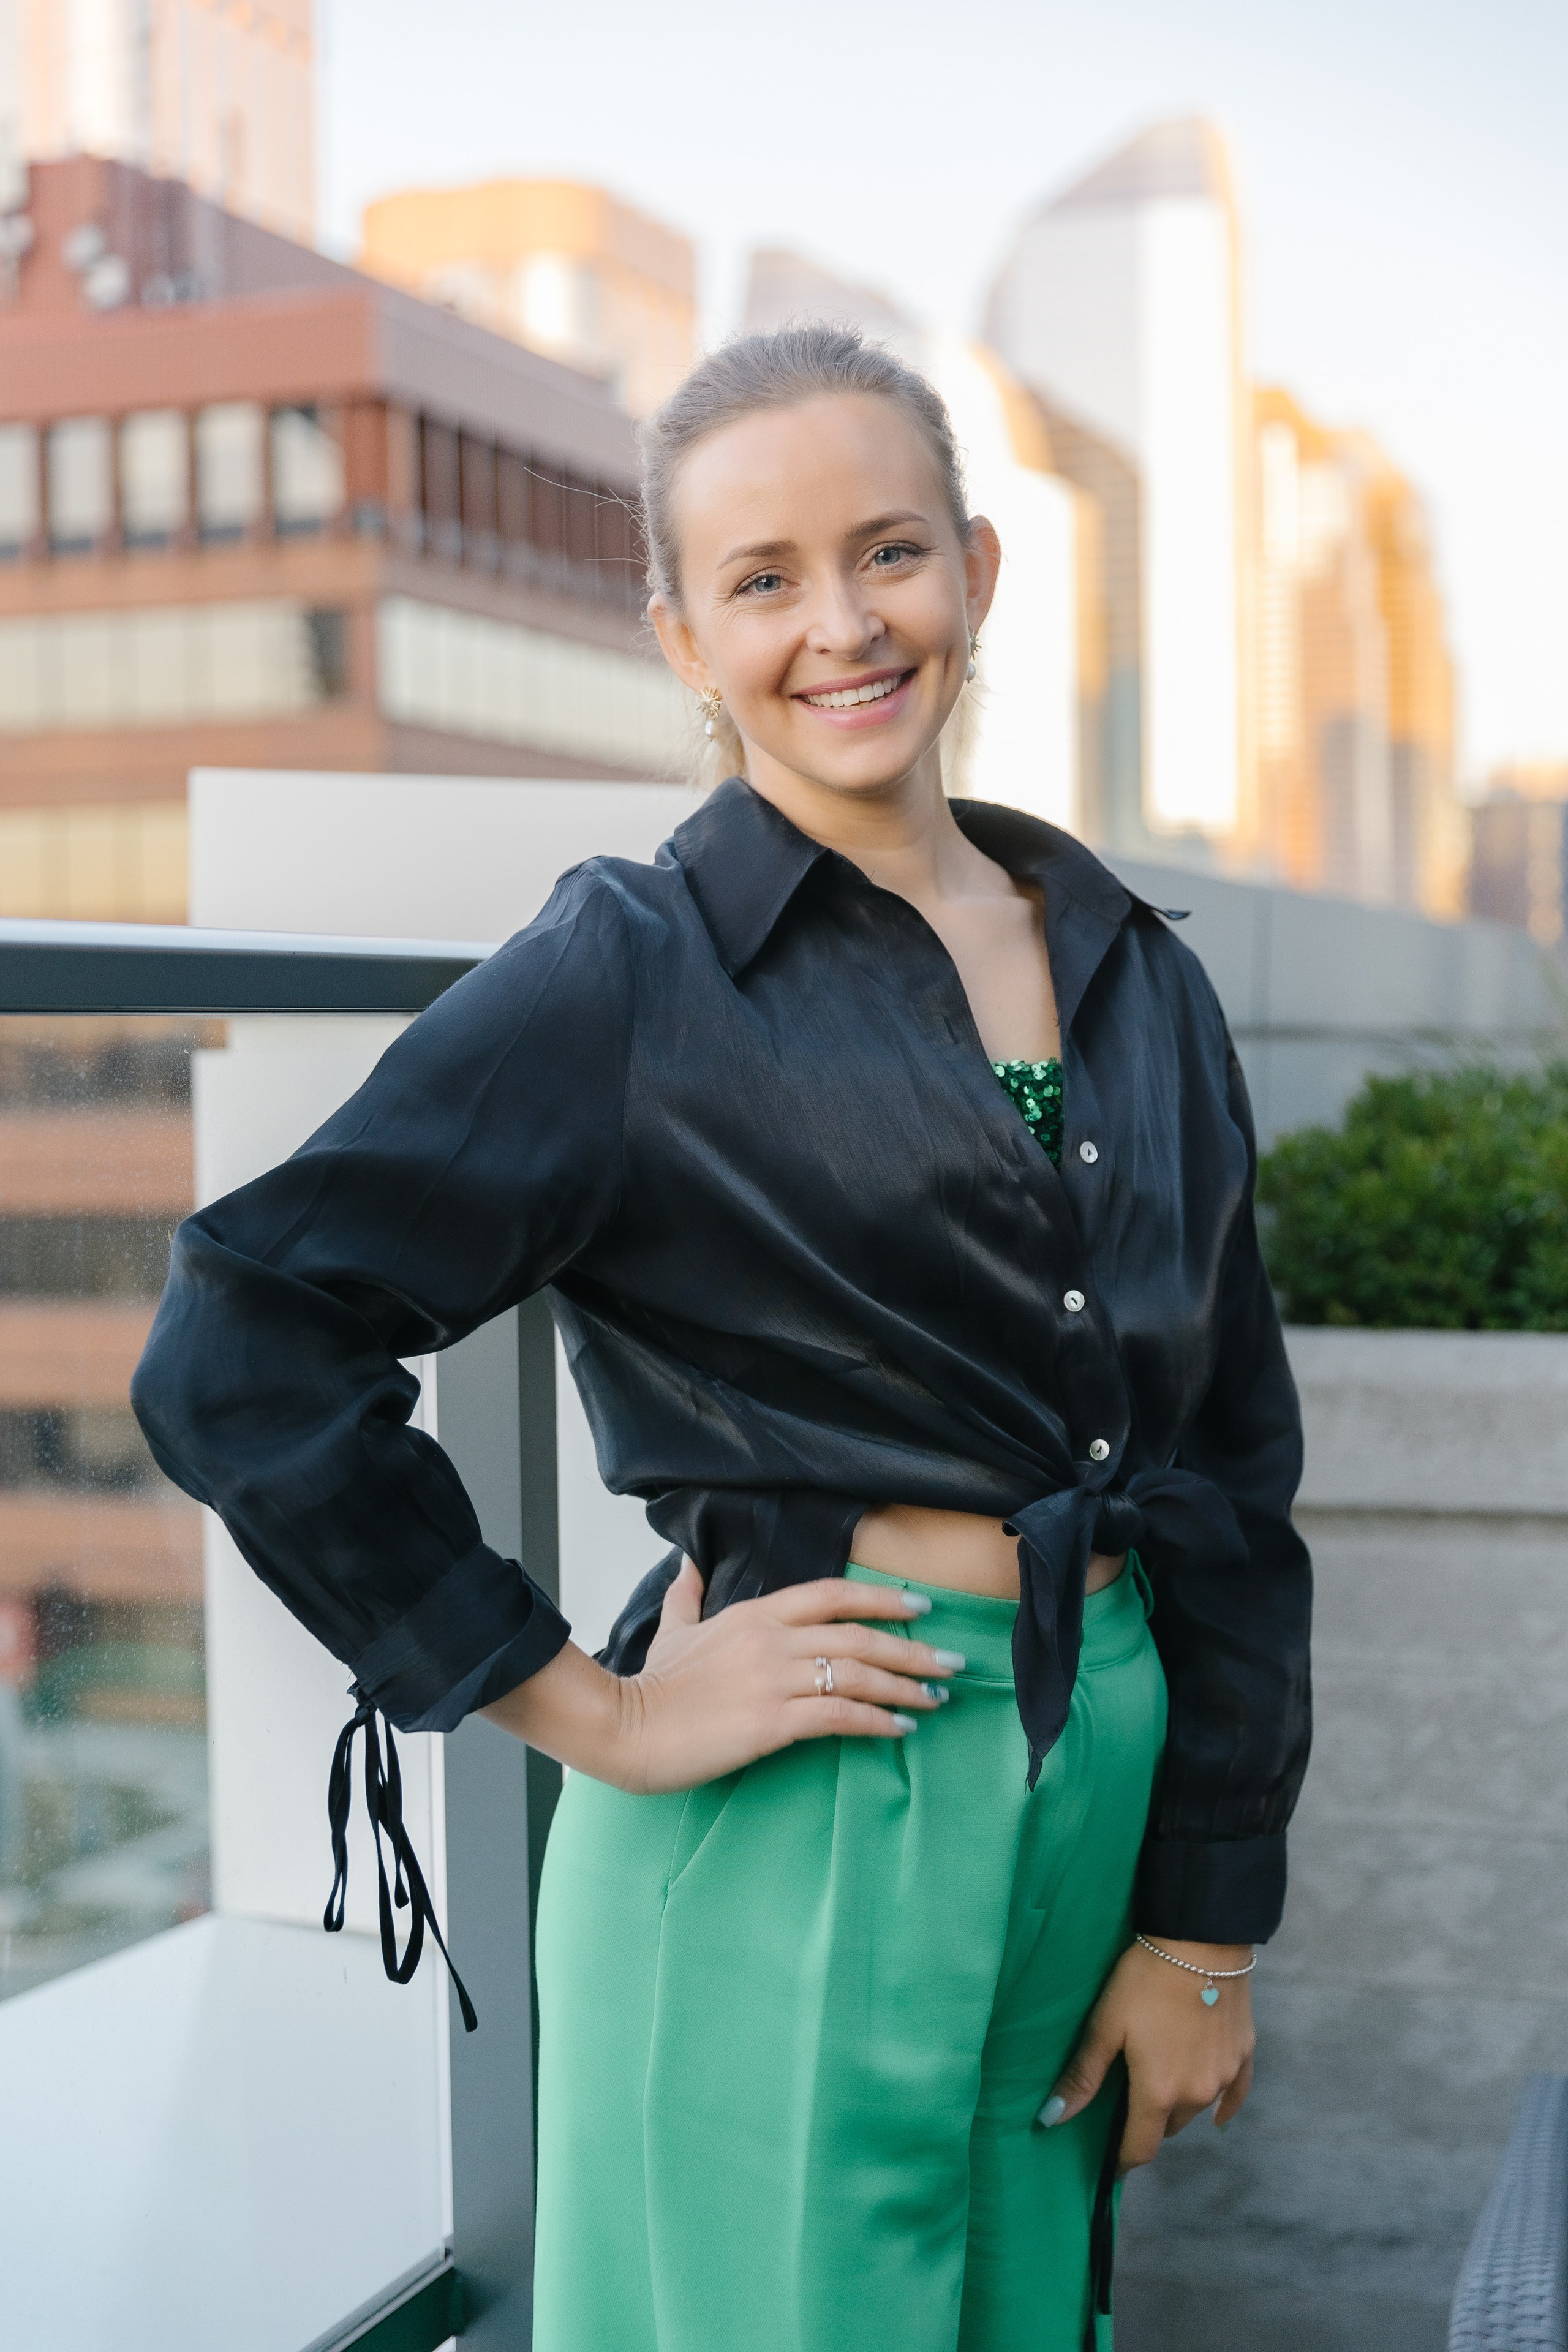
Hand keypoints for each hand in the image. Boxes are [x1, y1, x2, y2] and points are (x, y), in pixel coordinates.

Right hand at [612, 1558, 961, 1793]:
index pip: (833, 1594)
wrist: (624, 1728)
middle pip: (860, 1634)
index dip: (882, 1597)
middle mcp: (772, 1640)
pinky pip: (840, 1717)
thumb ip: (687, 1595)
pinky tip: (900, 1730)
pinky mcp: (772, 1723)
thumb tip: (687, 1564)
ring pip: (858, 1674)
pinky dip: (877, 1722)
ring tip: (937, 1698)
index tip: (921, 1607)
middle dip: (914, 1648)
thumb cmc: (651, 1686)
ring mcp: (773, 1680)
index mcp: (755, 1614)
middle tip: (952, 1661)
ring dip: (906, 1687)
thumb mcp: (672, 1630)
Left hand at [1041, 1938, 1254, 2169]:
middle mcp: (1196, 2095)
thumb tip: (1051, 2119)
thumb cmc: (1145, 1980)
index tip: (1111, 2162)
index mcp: (1158, 2093)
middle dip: (1148, 2123)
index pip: (1141, 2147)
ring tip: (1160, 2080)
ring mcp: (1224, 2076)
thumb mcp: (1106, 2025)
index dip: (1123, 2159)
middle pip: (1168, 2127)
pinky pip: (1234, 2094)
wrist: (1201, 1940)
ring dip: (1178, 2104)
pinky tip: (1215, 2111)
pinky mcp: (1244, 2054)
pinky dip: (1222, 2104)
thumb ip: (1083, 2076)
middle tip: (1130, 2102)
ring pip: (1197, 2108)